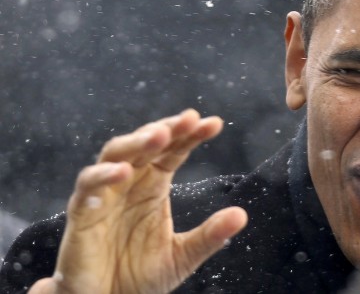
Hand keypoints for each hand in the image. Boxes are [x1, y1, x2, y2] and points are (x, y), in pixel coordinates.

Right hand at [28, 109, 247, 293]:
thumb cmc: (139, 276)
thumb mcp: (182, 256)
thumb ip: (210, 236)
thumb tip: (242, 215)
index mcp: (154, 185)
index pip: (174, 151)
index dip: (191, 135)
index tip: (214, 124)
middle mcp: (130, 182)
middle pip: (145, 144)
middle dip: (166, 129)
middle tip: (188, 119)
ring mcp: (104, 194)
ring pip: (115, 155)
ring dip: (136, 142)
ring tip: (159, 136)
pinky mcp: (81, 213)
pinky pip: (88, 187)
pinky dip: (102, 176)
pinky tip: (122, 172)